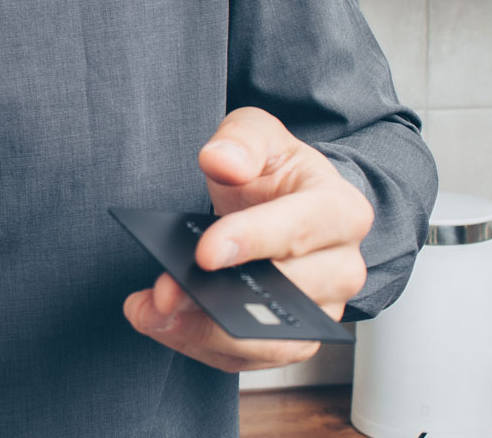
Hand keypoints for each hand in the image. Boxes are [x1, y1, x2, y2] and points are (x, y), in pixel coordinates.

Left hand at [122, 107, 373, 371]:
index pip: (299, 230)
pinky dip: (200, 345)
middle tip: (163, 291)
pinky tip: (160, 324)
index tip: (203, 253)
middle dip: (218, 298)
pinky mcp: (293, 338)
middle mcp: (341, 267)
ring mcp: (321, 309)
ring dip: (204, 333)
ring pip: (271, 341)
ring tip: (150, 314)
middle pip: (287, 294)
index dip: (252, 242)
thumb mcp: (257, 134)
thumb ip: (240, 141)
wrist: (287, 202)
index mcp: (340, 210)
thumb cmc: (274, 170)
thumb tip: (221, 161)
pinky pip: (249, 358)